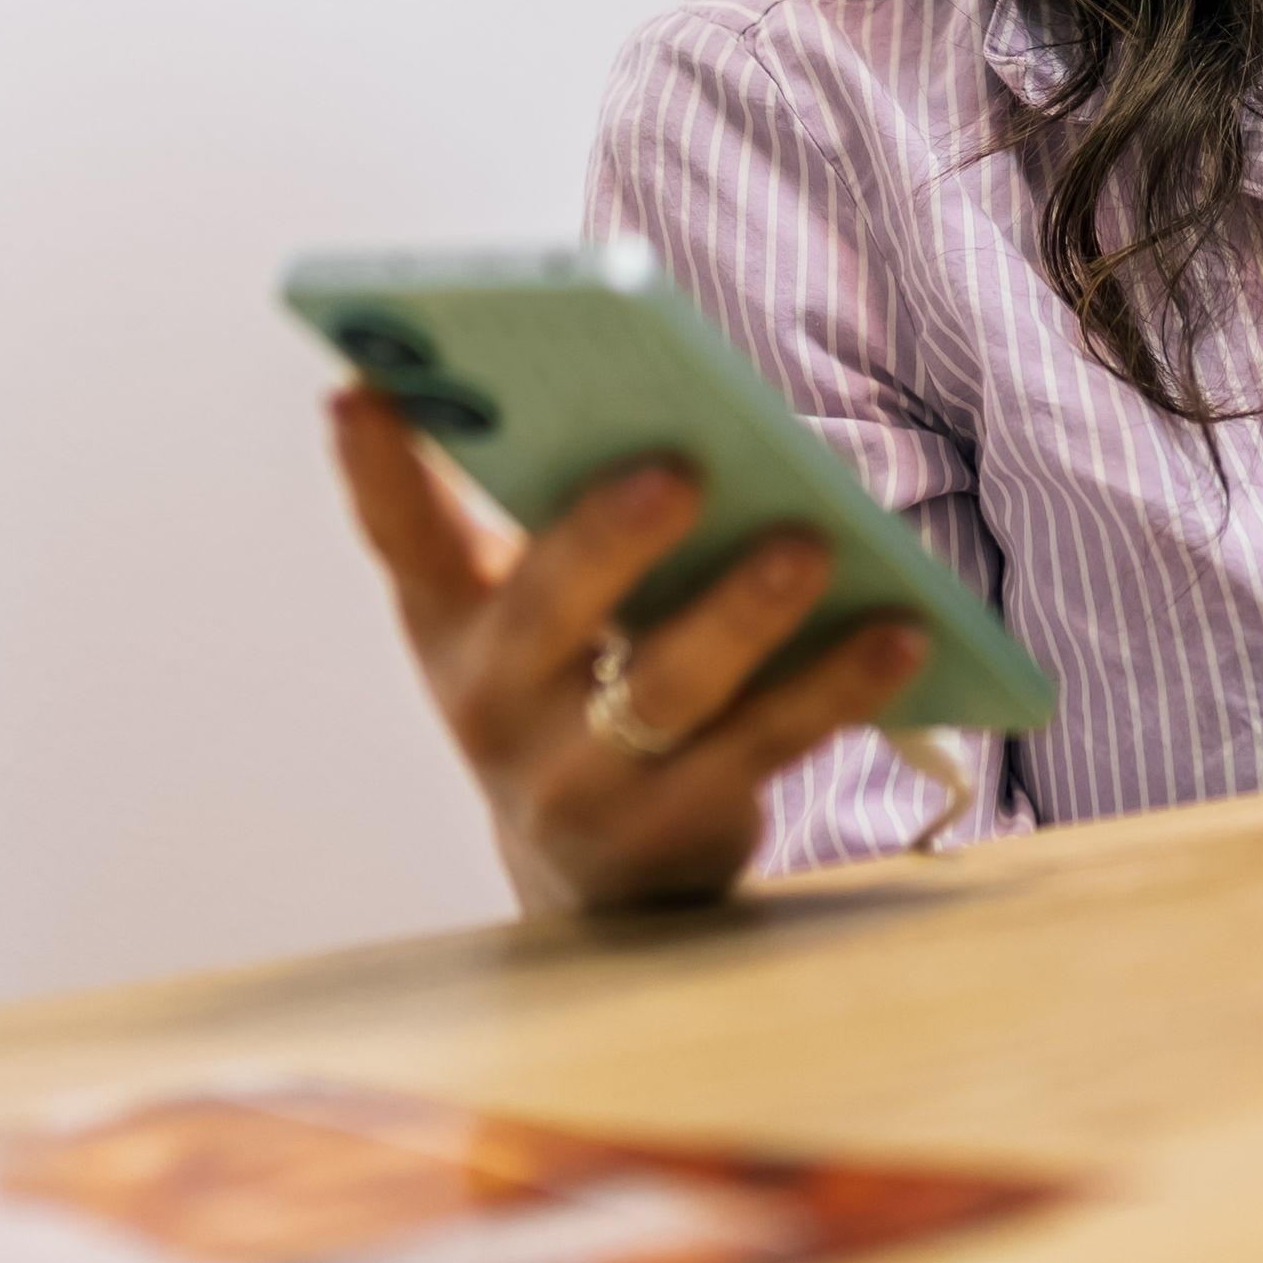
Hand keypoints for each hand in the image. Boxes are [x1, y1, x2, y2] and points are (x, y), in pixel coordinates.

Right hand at [328, 390, 929, 912]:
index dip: (375, 466)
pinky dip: (836, 685)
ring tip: (811, 545)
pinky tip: (900, 633)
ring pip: (666, 687)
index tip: (361, 386)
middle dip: (609, 537)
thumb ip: (555, 512)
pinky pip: (765, 745)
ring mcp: (579, 779)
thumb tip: (638, 392)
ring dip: (743, 613)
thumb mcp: (528, 611)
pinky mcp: (674, 829)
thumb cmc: (574, 685)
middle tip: (678, 469)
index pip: (401, 534)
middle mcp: (496, 704)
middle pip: (549, 609)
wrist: (600, 875)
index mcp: (453, 623)